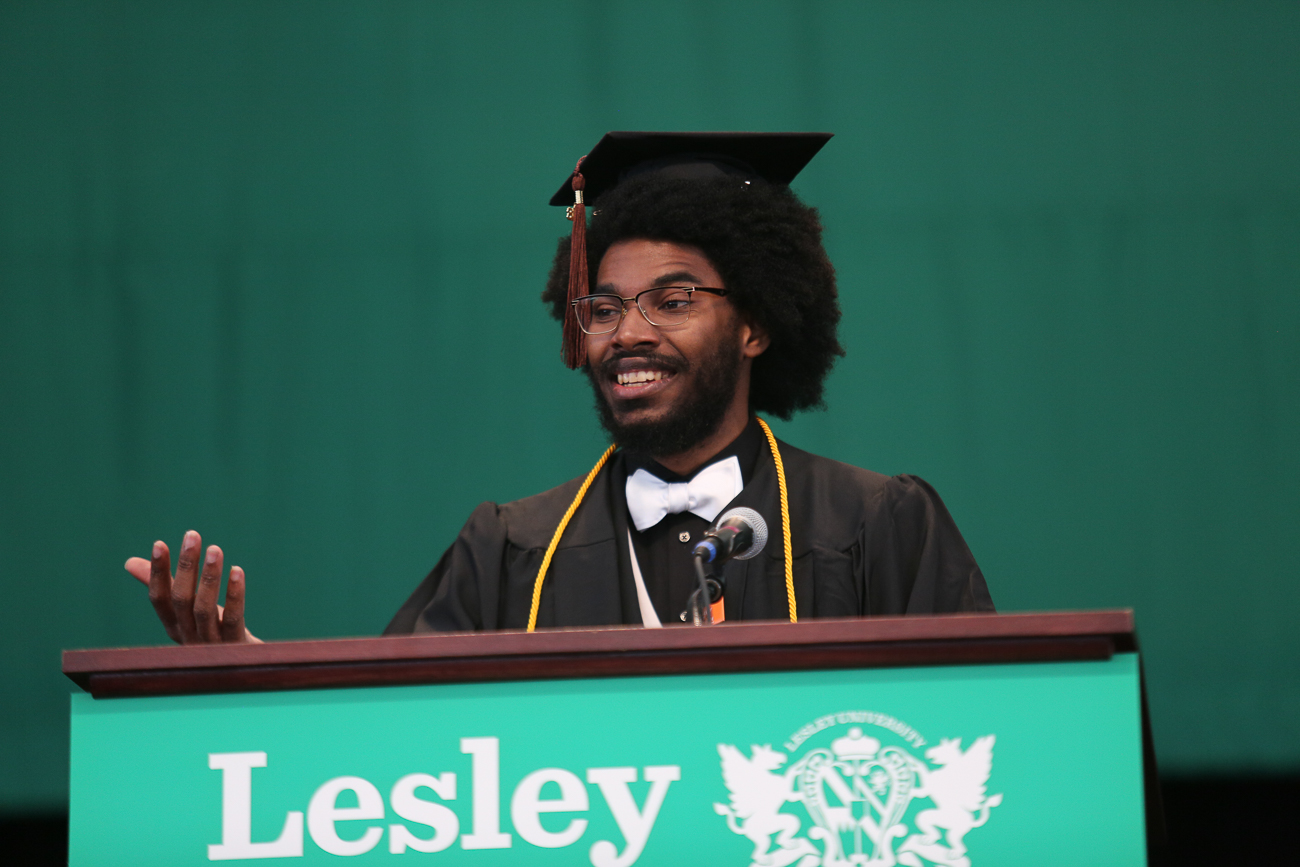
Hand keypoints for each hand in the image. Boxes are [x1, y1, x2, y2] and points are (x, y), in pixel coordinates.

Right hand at [125, 530, 259, 643]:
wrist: (243, 668)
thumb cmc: (212, 632)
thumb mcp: (186, 610)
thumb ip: (162, 587)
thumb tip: (129, 563)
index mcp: (173, 626)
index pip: (159, 598)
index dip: (157, 572)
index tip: (159, 543)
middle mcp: (188, 636)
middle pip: (181, 599)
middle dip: (185, 566)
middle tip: (192, 536)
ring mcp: (211, 643)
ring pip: (205, 609)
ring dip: (208, 578)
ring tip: (215, 549)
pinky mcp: (235, 645)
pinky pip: (233, 618)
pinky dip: (234, 595)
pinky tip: (237, 572)